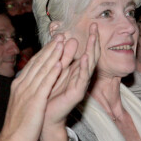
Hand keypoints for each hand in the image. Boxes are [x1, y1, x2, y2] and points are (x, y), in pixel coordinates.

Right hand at [0, 35, 65, 140]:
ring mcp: (27, 92)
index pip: (33, 64)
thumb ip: (26, 90)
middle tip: (61, 35)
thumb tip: (31, 81)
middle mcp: (22, 85)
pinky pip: (45, 84)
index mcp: (19, 85)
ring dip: (53, 54)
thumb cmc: (17, 124)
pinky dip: (52, 72)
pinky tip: (59, 63)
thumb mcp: (20, 102)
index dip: (45, 52)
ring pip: (42, 69)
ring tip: (62, 42)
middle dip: (50, 48)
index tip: (54, 41)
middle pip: (38, 62)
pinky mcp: (34, 101)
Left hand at [41, 23, 99, 140]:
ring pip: (89, 65)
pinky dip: (85, 68)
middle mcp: (80, 77)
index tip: (92, 24)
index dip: (89, 39)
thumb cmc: (49, 94)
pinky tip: (86, 58)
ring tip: (94, 38)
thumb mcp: (55, 72)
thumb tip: (68, 39)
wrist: (44, 116)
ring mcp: (80, 85)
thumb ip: (62, 58)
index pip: (86, 51)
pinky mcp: (77, 93)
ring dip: (92, 51)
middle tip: (96, 27)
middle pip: (91, 55)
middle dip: (94, 41)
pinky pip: (82, 79)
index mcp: (75, 71)